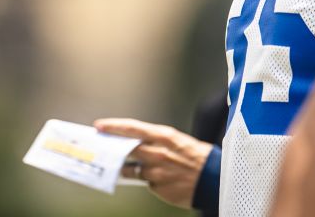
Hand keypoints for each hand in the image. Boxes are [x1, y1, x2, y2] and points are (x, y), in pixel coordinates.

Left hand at [94, 118, 213, 207]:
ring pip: (132, 170)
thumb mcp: (177, 141)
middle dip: (113, 150)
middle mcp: (157, 153)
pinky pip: (147, 183)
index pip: (131, 128)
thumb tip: (135, 144)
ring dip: (129, 169)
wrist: (215, 179)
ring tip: (128, 167)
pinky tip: (161, 179)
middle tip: (103, 149)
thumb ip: (156, 142)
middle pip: (126, 150)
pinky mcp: (158, 188)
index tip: (99, 126)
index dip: (113, 126)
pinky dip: (150, 181)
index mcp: (163, 137)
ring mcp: (156, 172)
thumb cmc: (198, 157)